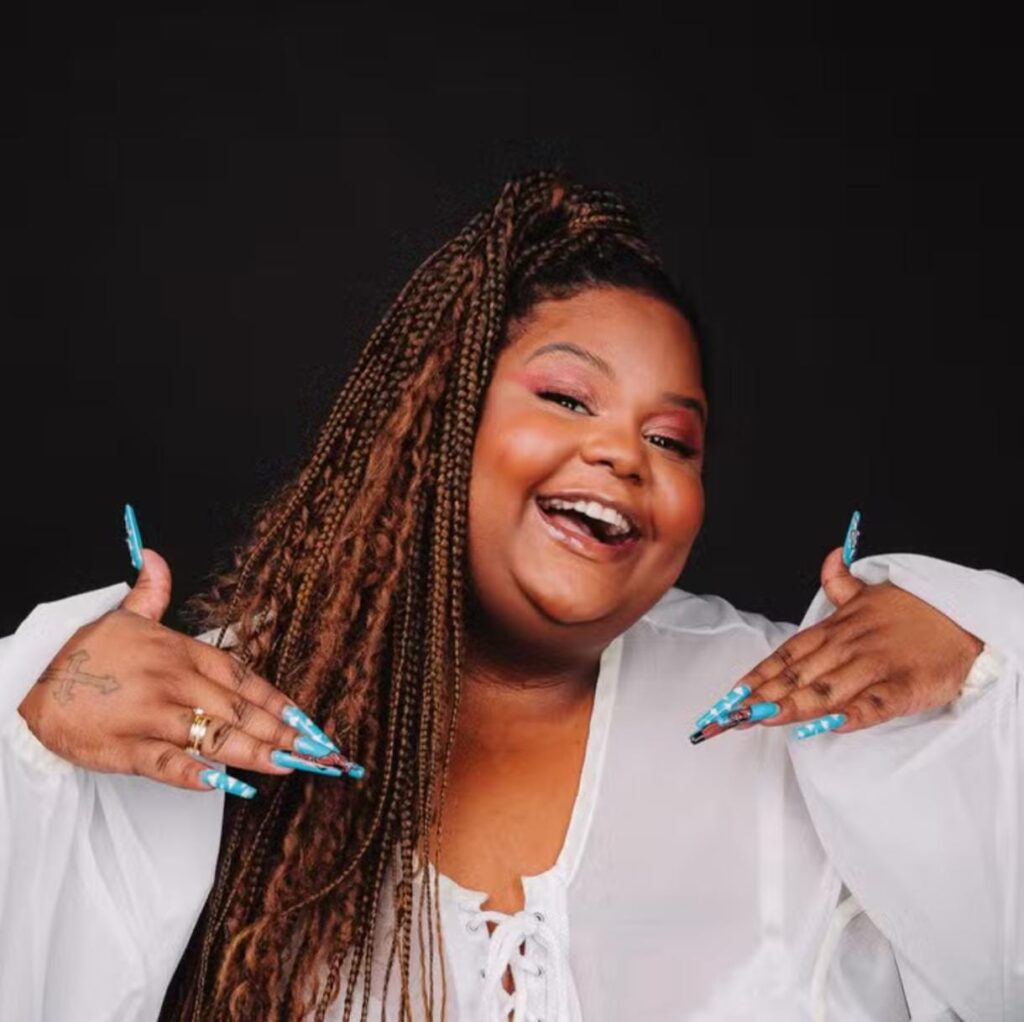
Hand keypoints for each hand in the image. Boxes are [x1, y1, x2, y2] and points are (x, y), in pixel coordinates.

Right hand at [16, 549, 355, 795]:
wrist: (29, 684)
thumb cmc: (85, 657)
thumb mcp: (122, 618)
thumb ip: (151, 592)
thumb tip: (155, 556)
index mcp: (182, 653)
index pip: (244, 679)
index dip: (281, 702)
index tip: (310, 723)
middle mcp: (175, 683)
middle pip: (240, 711)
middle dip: (283, 734)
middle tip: (318, 754)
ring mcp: (152, 716)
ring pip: (215, 737)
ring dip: (256, 754)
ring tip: (290, 767)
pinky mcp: (127, 748)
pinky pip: (168, 763)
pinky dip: (197, 774)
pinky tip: (227, 784)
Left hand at [690, 547, 984, 742]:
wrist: (967, 622)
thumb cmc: (913, 613)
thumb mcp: (872, 593)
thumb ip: (841, 583)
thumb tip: (829, 558)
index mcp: (835, 629)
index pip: (786, 655)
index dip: (757, 676)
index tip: (731, 696)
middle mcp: (849, 647)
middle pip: (797, 676)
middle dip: (762, 698)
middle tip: (732, 717)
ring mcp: (875, 667)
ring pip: (826, 690)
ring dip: (792, 706)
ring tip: (764, 721)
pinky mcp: (903, 688)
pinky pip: (873, 704)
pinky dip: (849, 715)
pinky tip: (826, 726)